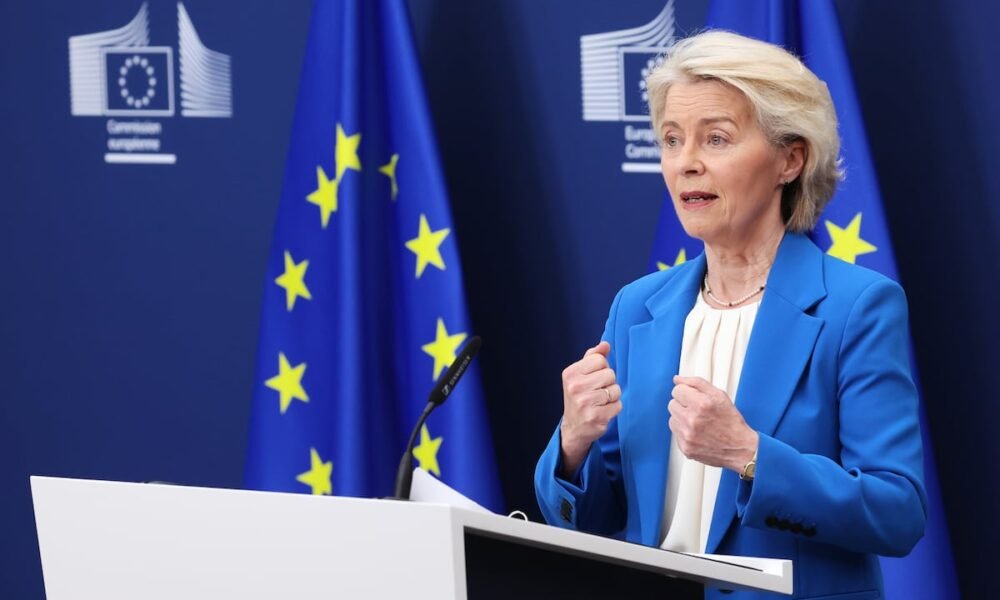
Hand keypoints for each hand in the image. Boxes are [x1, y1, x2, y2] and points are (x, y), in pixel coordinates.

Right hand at [559, 341, 620, 475]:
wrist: (573, 428)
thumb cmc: (580, 396)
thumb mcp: (580, 375)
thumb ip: (592, 357)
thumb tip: (605, 344)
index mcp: (570, 373)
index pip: (600, 360)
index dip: (601, 368)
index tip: (592, 379)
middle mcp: (575, 387)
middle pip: (610, 374)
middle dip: (608, 383)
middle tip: (596, 392)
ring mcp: (585, 403)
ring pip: (616, 390)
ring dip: (612, 397)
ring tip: (599, 403)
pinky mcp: (596, 417)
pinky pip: (618, 405)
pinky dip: (613, 408)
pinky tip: (602, 412)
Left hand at [667, 376, 757, 471]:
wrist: (740, 448)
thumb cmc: (731, 422)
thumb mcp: (719, 395)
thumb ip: (696, 383)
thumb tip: (677, 379)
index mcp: (701, 404)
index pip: (677, 390)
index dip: (686, 393)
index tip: (693, 398)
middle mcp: (692, 420)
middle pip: (672, 404)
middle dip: (684, 405)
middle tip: (698, 411)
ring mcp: (688, 436)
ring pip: (672, 419)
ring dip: (682, 419)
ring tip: (698, 422)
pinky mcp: (686, 448)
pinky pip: (676, 434)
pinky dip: (684, 433)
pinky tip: (697, 433)